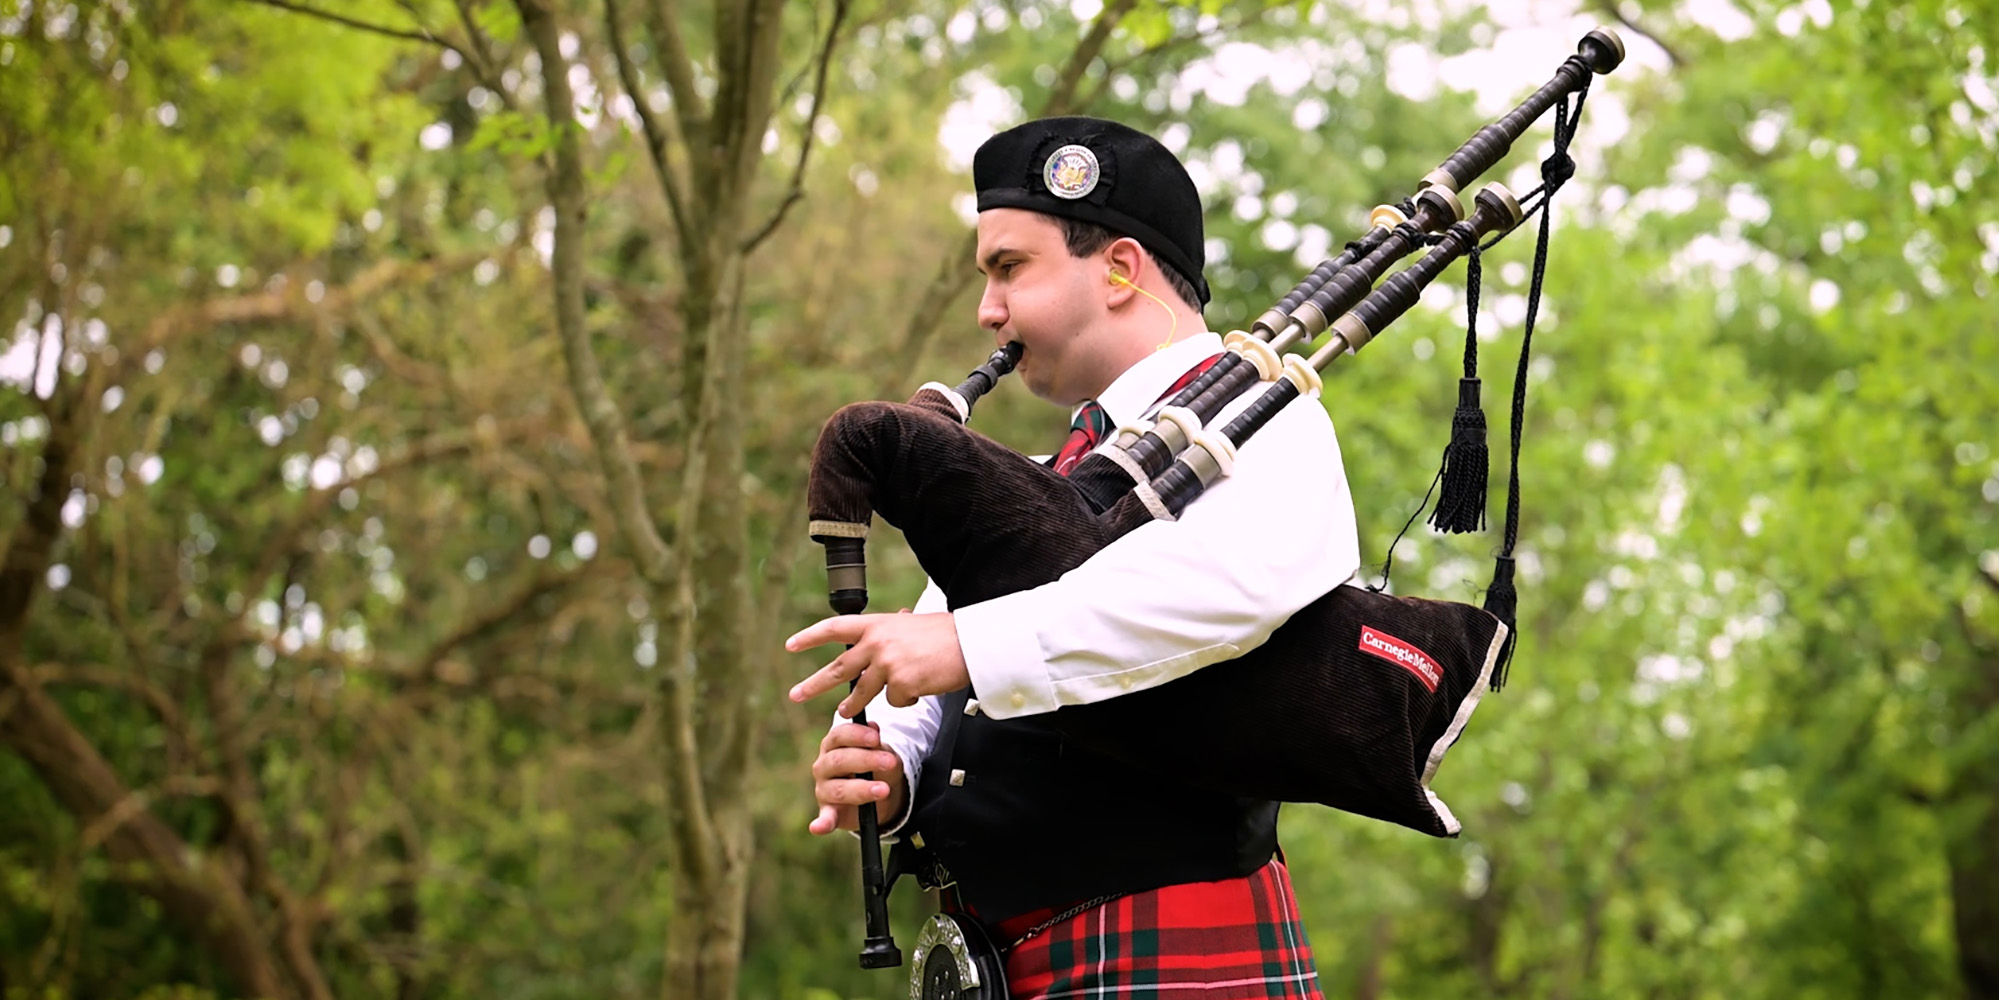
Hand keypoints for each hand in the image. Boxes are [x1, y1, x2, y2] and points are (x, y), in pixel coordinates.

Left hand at [786, 612, 969, 718]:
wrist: (970, 643)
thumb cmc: (945, 634)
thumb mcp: (911, 624)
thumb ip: (893, 630)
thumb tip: (888, 624)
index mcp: (876, 625)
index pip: (835, 628)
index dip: (811, 637)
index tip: (791, 645)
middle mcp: (876, 643)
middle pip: (839, 668)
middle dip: (814, 685)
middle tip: (795, 695)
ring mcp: (887, 664)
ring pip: (862, 693)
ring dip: (854, 705)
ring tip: (845, 713)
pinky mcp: (901, 684)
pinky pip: (895, 702)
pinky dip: (906, 700)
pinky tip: (921, 689)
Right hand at [808, 722, 905, 834]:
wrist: (881, 793)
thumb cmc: (877, 767)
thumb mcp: (881, 753)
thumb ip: (876, 744)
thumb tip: (873, 727)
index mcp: (833, 745)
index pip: (839, 735)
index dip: (857, 735)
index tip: (876, 737)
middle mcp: (824, 766)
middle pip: (838, 761)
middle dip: (866, 760)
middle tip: (890, 762)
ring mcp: (824, 790)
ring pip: (839, 789)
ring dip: (861, 789)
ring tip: (883, 790)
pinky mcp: (829, 812)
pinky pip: (824, 819)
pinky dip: (821, 824)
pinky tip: (818, 828)